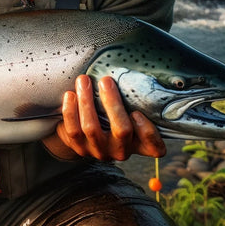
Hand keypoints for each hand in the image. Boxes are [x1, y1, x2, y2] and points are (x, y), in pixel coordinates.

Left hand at [42, 75, 165, 160]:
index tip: (137, 112)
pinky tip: (70, 94)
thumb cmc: (113, 115)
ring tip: (83, 80)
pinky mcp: (80, 148)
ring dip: (87, 101)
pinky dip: (71, 111)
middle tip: (105, 80)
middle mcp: (121, 151)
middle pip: (122, 131)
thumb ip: (134, 101)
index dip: (147, 131)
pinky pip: (73, 130)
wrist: (84, 132)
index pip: (155, 148)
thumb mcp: (129, 111)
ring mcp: (100, 151)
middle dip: (112, 103)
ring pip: (92, 128)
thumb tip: (134, 74)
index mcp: (140, 144)